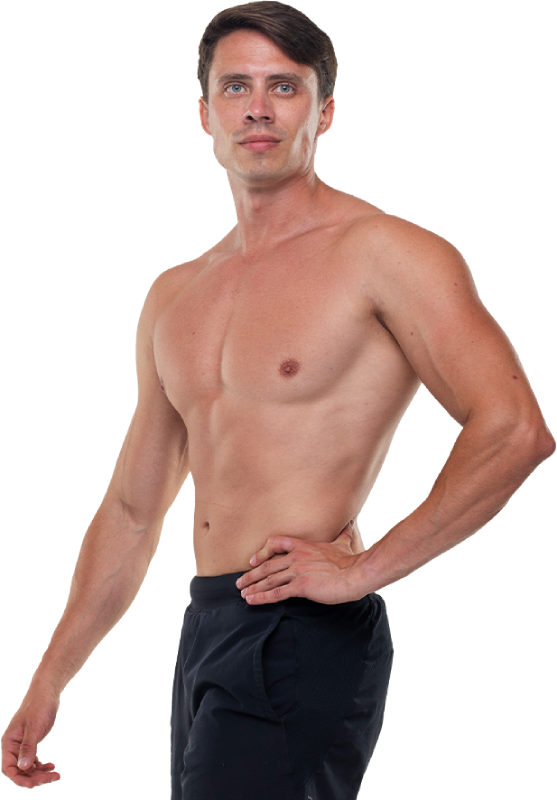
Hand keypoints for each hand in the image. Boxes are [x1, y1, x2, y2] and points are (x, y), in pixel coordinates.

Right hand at [1, 684, 61, 788]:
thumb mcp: (34, 728)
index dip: (19, 780)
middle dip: (34, 778)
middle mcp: (13, 746)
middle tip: (52, 778)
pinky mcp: (30, 743)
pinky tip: (52, 766)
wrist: (46, 692)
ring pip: (27, 768)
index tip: (34, 785)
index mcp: (8, 743)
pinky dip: (41, 766)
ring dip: (39, 774)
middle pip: (19, 771)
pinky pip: (33, 761)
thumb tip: (23, 767)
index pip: (9, 768)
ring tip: (55, 775)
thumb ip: (28, 748)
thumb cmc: (39, 707)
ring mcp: (21, 746)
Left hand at [235, 524, 366, 604]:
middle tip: (239, 582)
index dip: (263, 552)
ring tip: (243, 594)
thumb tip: (350, 522)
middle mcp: (297, 557)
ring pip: (269, 579)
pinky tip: (252, 601)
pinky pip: (277, 593)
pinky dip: (262, 597)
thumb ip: (343, 533)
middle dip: (251, 575)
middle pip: (268, 565)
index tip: (253, 560)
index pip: (276, 543)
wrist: (357, 573)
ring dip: (253, 587)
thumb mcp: (344, 543)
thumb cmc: (351, 560)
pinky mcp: (301, 586)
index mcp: (304, 546)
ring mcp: (298, 571)